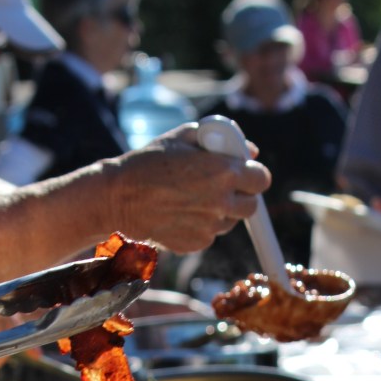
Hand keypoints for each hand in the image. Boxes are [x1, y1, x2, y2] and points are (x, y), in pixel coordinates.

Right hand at [106, 123, 270, 254]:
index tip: (245, 174)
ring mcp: (209, 227)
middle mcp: (220, 202)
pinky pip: (211, 234)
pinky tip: (180, 212)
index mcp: (222, 171)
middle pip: (252, 206)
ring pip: (230, 221)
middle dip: (243, 196)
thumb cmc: (149, 162)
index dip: (254, 175)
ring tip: (192, 198)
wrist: (119, 198)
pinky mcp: (197, 244)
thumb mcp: (183, 137)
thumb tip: (251, 151)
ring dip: (221, 211)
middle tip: (223, 188)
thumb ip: (221, 141)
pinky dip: (202, 225)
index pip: (262, 179)